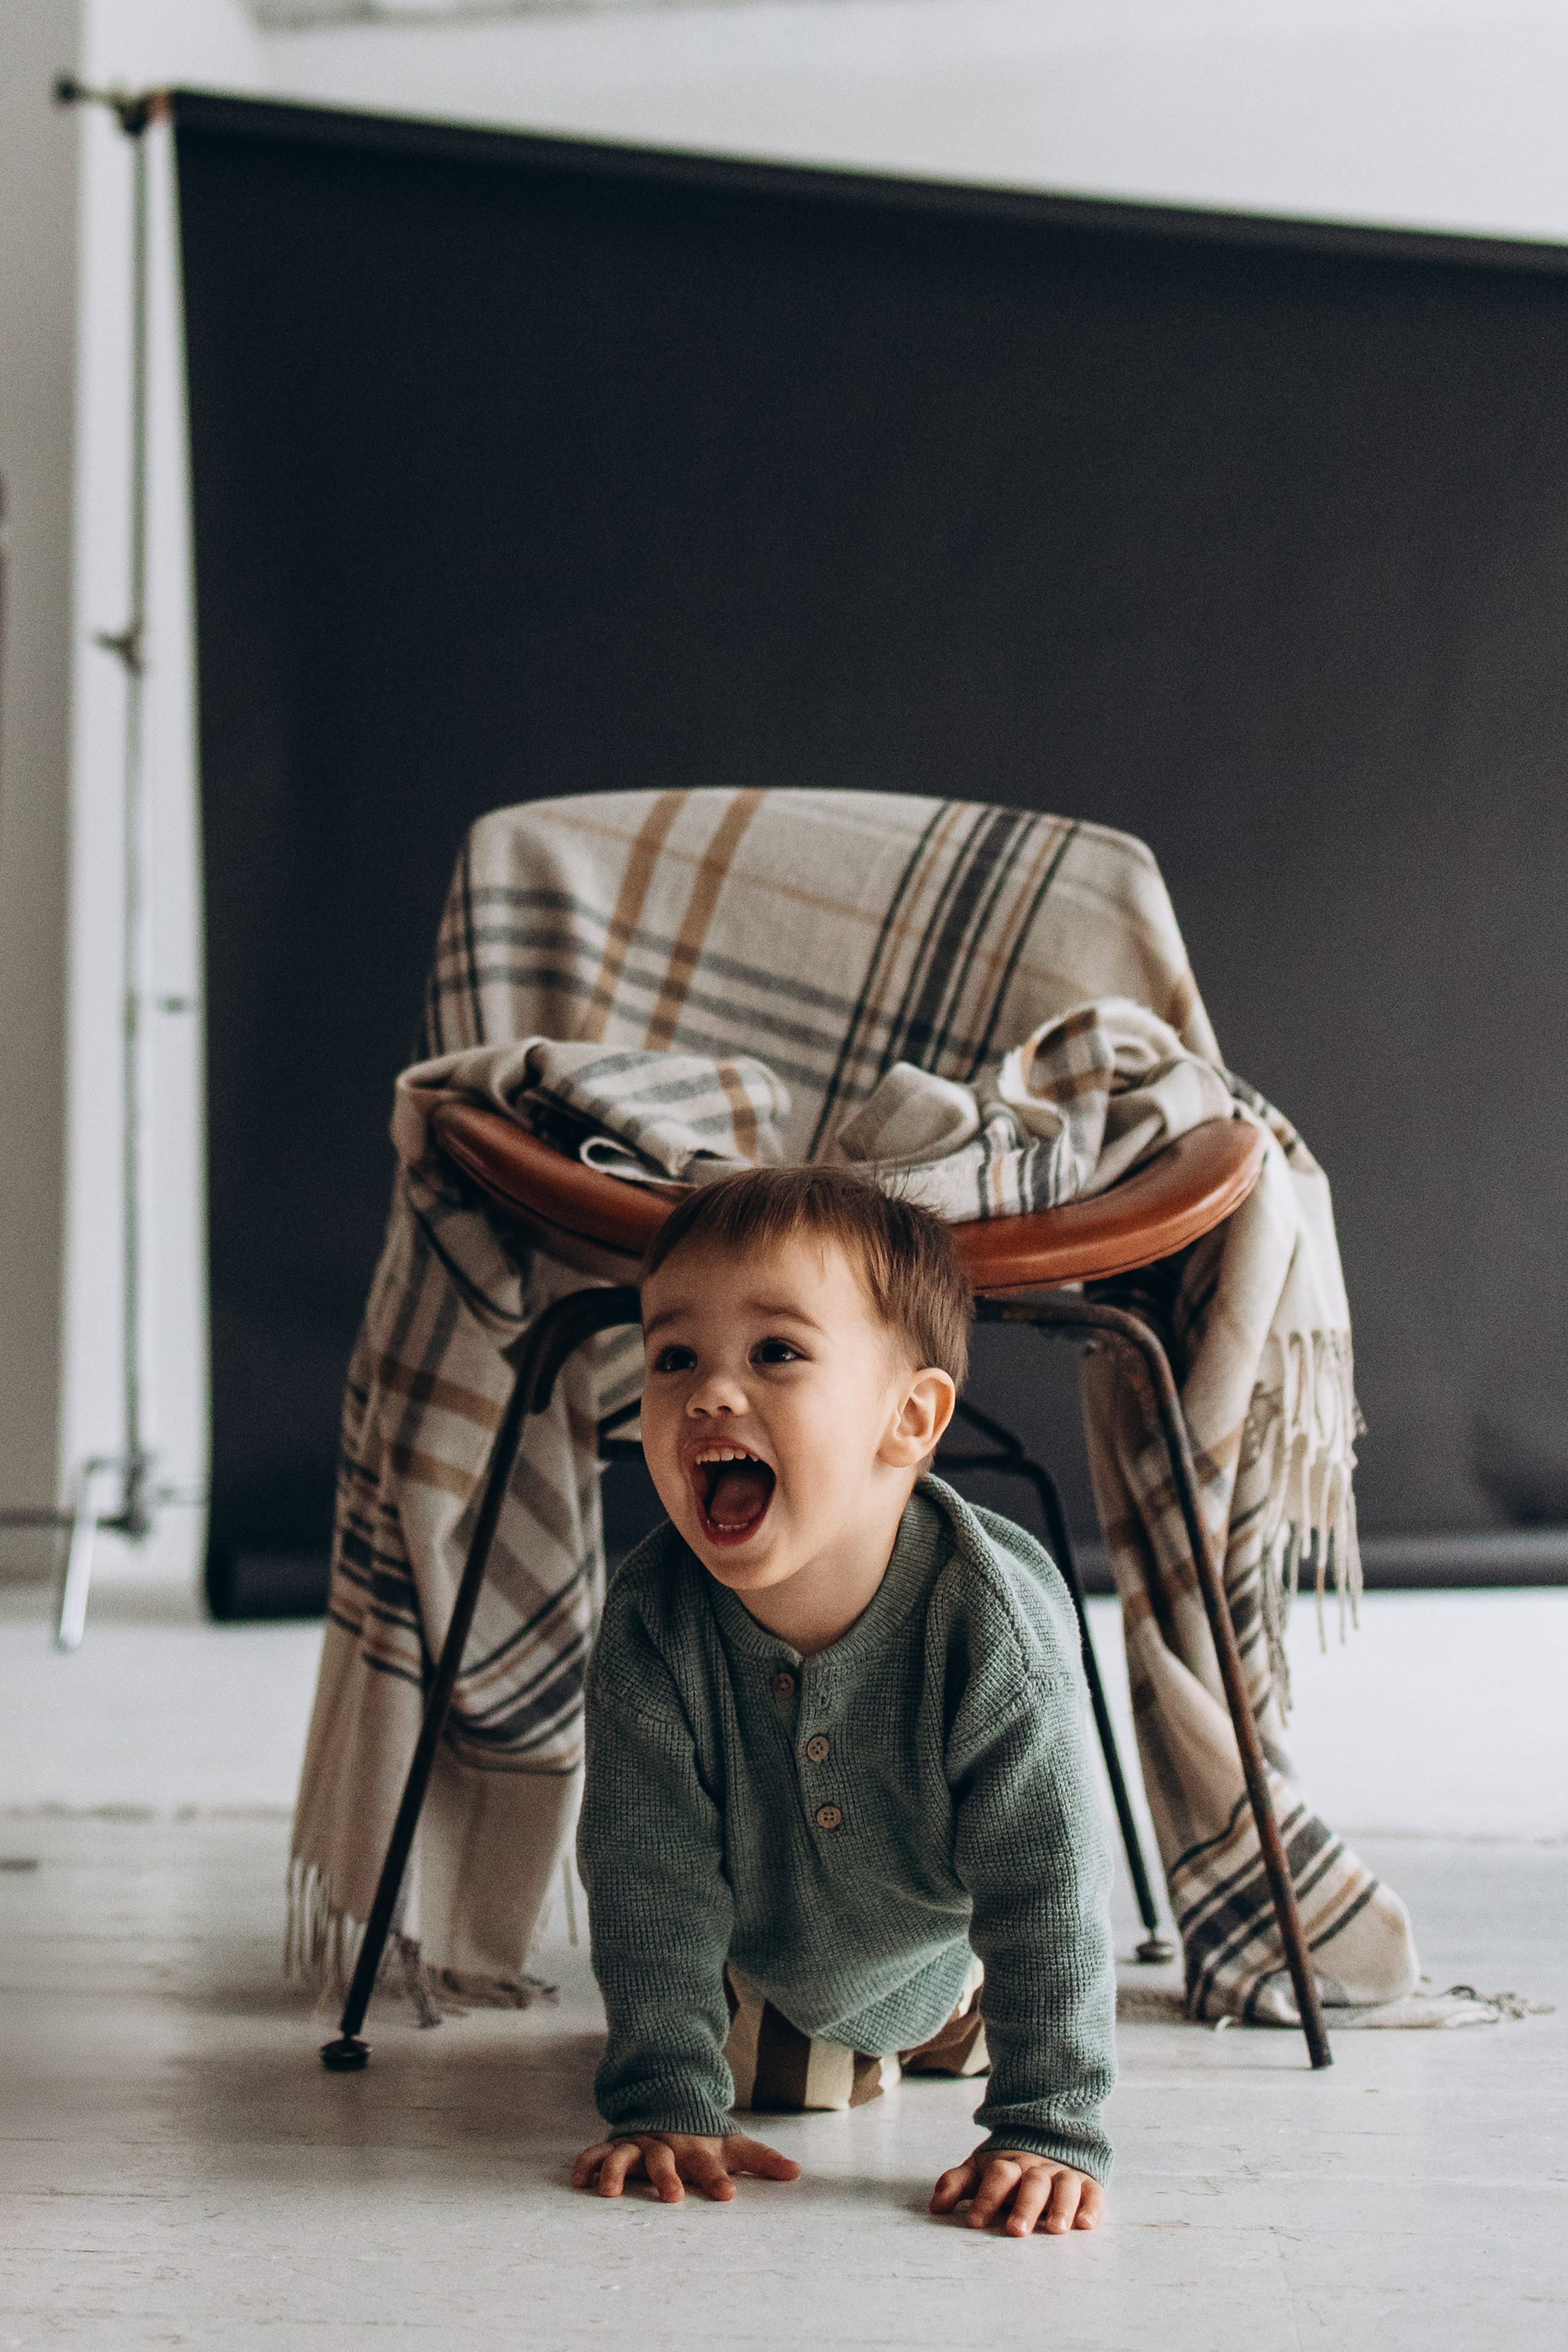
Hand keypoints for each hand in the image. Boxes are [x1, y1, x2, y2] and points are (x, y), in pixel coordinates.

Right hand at [571, 2130, 801, 2203]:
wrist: (670, 2101)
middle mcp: (666, 2145)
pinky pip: (598, 2152)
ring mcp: (639, 2143)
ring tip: (610, 2193)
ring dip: (618, 2170)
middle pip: (665, 2159)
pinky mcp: (617, 2144)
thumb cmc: (704, 2137)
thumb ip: (763, 2160)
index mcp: (696, 2148)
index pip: (710, 2164)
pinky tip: (580, 2179)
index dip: (718, 2179)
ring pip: (625, 2154)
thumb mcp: (733, 2145)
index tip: (727, 2194)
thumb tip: (797, 2173)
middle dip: (666, 2176)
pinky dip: (588, 2162)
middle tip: (672, 2196)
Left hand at [930, 2147, 1103, 2236]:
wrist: (1045, 2140)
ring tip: (1055, 2230)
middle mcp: (1037, 2168)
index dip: (986, 2197)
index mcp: (1009, 2164)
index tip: (975, 2221)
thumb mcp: (978, 2171)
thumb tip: (935, 2207)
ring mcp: (1063, 2175)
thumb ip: (956, 2184)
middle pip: (1033, 2182)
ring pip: (1065, 2185)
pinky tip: (1086, 2224)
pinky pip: (1093, 2192)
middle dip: (1025, 2206)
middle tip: (1016, 2230)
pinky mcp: (1087, 2184)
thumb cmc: (1006, 2170)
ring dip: (1061, 2206)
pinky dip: (1091, 2206)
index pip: (999, 2175)